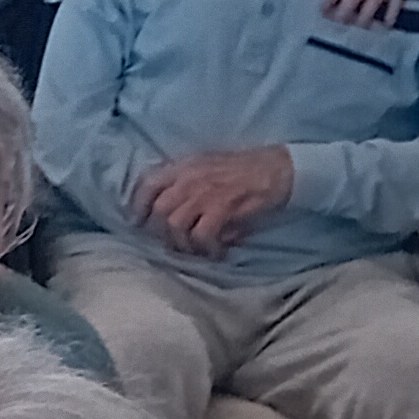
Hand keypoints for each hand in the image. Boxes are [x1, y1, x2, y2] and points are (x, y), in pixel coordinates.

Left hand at [131, 147, 293, 259]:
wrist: (281, 168)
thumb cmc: (245, 170)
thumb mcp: (207, 166)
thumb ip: (184, 183)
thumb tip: (166, 215)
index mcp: (183, 166)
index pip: (146, 184)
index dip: (137, 205)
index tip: (139, 222)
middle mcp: (189, 178)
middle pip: (158, 211)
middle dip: (161, 233)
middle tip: (174, 245)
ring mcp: (205, 193)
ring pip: (175, 225)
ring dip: (183, 244)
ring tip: (197, 251)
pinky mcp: (223, 208)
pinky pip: (201, 235)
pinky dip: (206, 249)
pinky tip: (218, 253)